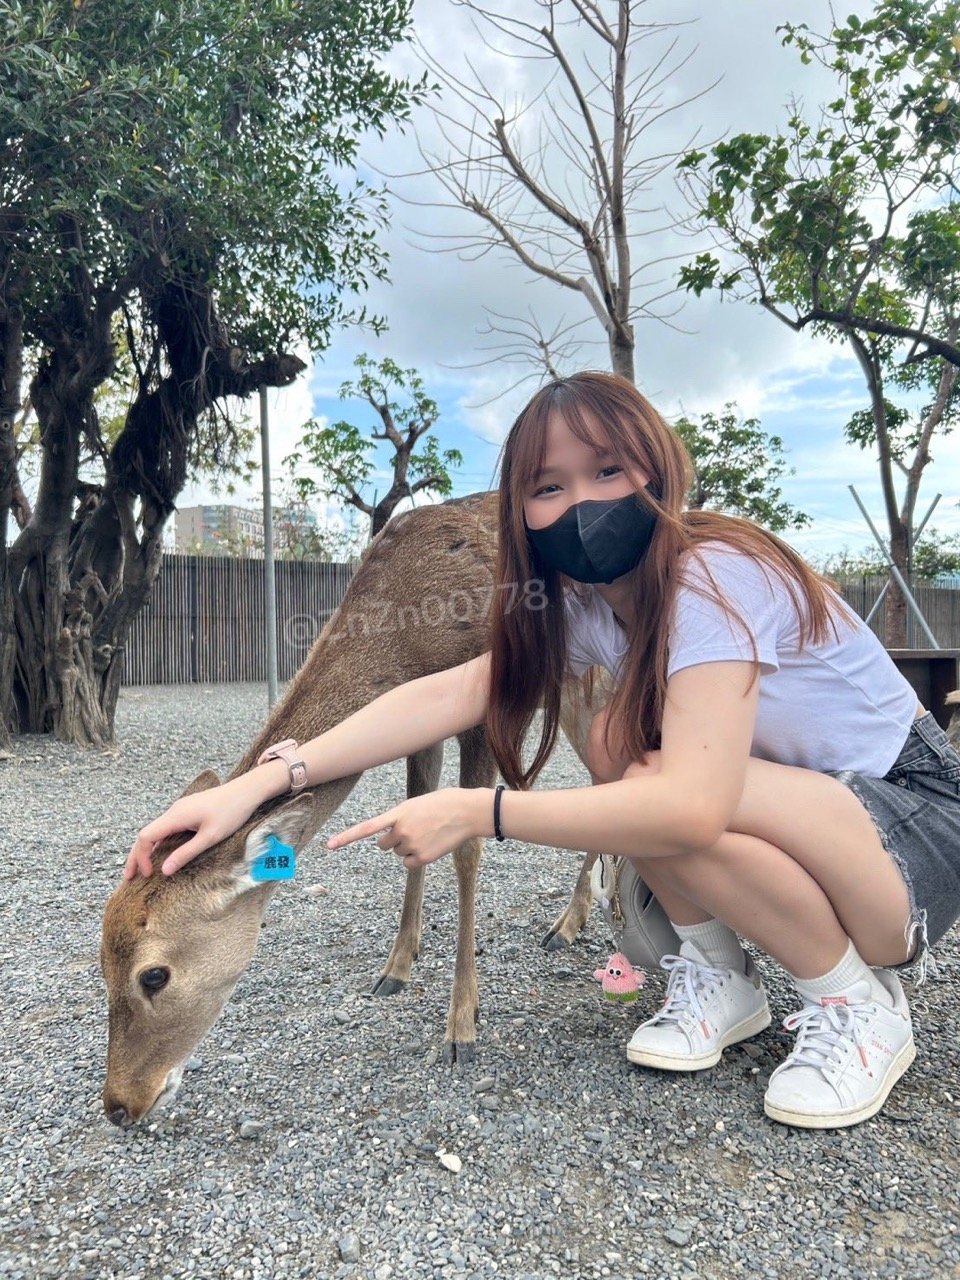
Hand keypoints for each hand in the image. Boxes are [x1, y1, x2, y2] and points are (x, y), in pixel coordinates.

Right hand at [122, 780, 260, 879]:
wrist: (247, 790)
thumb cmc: (232, 812)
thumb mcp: (210, 837)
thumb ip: (186, 853)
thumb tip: (164, 871)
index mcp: (176, 816)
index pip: (146, 836)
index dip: (140, 857)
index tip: (145, 875)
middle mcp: (174, 811)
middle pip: (146, 834)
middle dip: (136, 856)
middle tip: (129, 877)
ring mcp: (181, 810)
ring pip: (156, 831)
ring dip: (147, 850)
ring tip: (143, 869)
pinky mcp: (188, 811)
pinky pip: (168, 828)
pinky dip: (160, 843)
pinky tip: (162, 854)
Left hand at [327, 787, 489, 868]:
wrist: (468, 811)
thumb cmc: (444, 803)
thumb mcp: (417, 804)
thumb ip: (400, 818)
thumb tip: (391, 836)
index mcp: (398, 813)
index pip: (367, 828)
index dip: (346, 837)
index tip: (329, 846)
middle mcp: (402, 830)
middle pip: (384, 845)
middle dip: (393, 840)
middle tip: (414, 830)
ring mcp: (412, 845)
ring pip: (398, 853)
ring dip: (408, 847)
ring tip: (427, 834)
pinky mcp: (423, 858)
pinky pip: (409, 863)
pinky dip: (416, 858)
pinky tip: (431, 845)